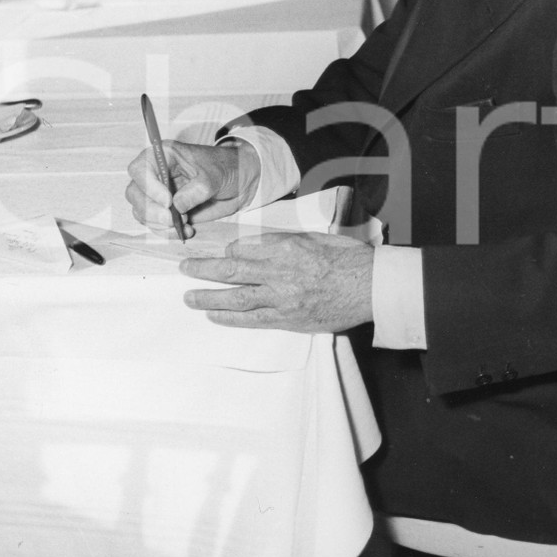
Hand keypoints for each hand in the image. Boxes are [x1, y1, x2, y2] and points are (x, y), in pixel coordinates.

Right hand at [126, 138, 260, 237]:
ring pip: (141, 211)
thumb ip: (196, 190)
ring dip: (159, 224)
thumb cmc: (223, 168)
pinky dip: (166, 231)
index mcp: (163, 155)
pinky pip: (153, 224)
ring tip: (186, 225)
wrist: (236, 181)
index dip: (149, 187)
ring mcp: (157, 193)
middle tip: (173, 219)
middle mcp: (155, 173)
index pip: (139, 170)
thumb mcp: (213, 176)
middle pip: (134, 193)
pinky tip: (186, 230)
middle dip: (152, 210)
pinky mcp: (163, 210)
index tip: (168, 202)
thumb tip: (177, 207)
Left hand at [181, 231, 374, 332]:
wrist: (372, 287)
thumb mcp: (315, 237)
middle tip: (185, 269)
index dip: (229, 251)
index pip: (245, 247)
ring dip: (207, 297)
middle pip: (231, 270)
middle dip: (203, 270)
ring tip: (188, 298)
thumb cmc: (349, 258)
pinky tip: (214, 315)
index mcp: (287, 246)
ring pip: (236, 298)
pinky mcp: (289, 319)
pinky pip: (252, 319)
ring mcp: (283, 298)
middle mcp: (280, 272)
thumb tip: (255, 246)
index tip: (221, 253)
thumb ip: (283, 241)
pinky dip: (230, 318)